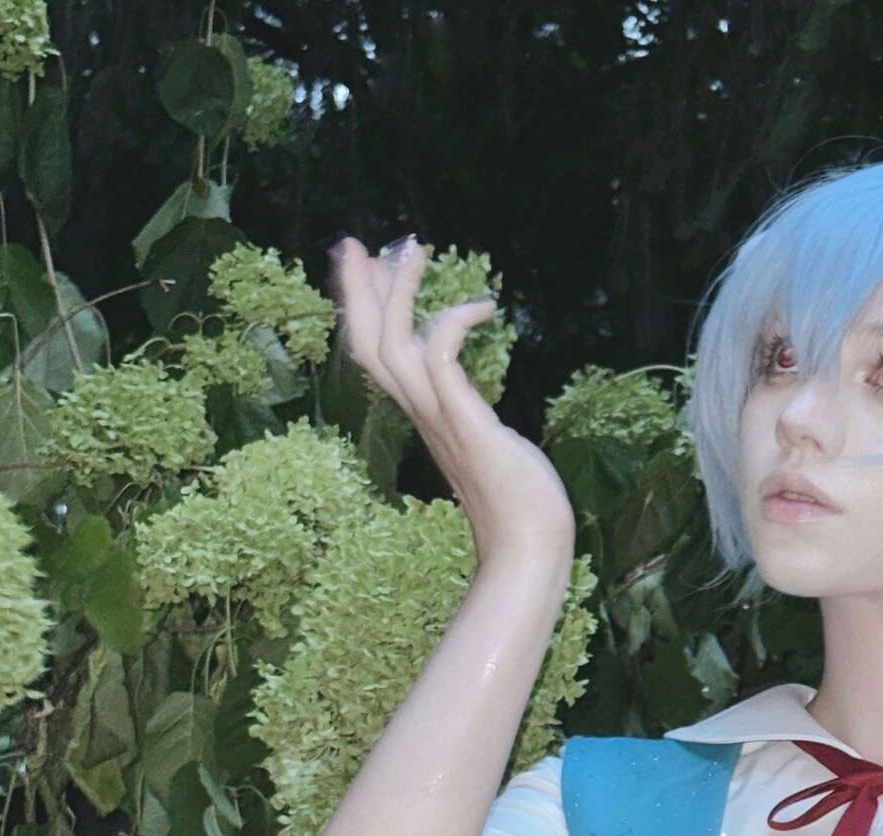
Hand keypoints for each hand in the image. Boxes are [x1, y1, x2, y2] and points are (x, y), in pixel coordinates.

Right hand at [328, 234, 576, 566]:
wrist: (529, 547)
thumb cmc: (520, 505)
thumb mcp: (489, 447)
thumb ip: (473, 424)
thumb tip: (475, 412)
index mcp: (424, 419)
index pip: (376, 358)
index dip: (364, 313)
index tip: (364, 268)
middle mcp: (423, 416)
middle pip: (367, 347)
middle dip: (357, 293)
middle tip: (353, 243)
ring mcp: (441, 420)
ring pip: (393, 348)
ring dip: (398, 295)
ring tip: (413, 249)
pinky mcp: (466, 424)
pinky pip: (441, 362)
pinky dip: (451, 325)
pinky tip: (481, 306)